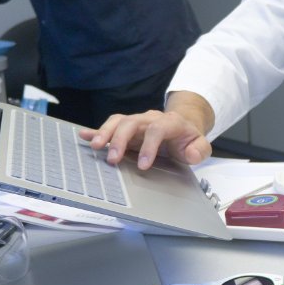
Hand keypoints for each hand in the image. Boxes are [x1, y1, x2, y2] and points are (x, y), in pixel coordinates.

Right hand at [80, 92, 213, 169]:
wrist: (183, 126)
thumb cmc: (188, 139)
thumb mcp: (200, 145)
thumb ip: (199, 150)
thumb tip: (190, 154)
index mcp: (170, 122)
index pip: (158, 129)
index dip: (149, 146)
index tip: (143, 165)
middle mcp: (151, 119)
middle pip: (132, 122)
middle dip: (121, 139)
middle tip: (112, 159)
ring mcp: (137, 121)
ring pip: (119, 121)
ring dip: (105, 133)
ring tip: (95, 147)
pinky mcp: (127, 127)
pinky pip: (110, 125)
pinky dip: (96, 130)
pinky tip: (84, 135)